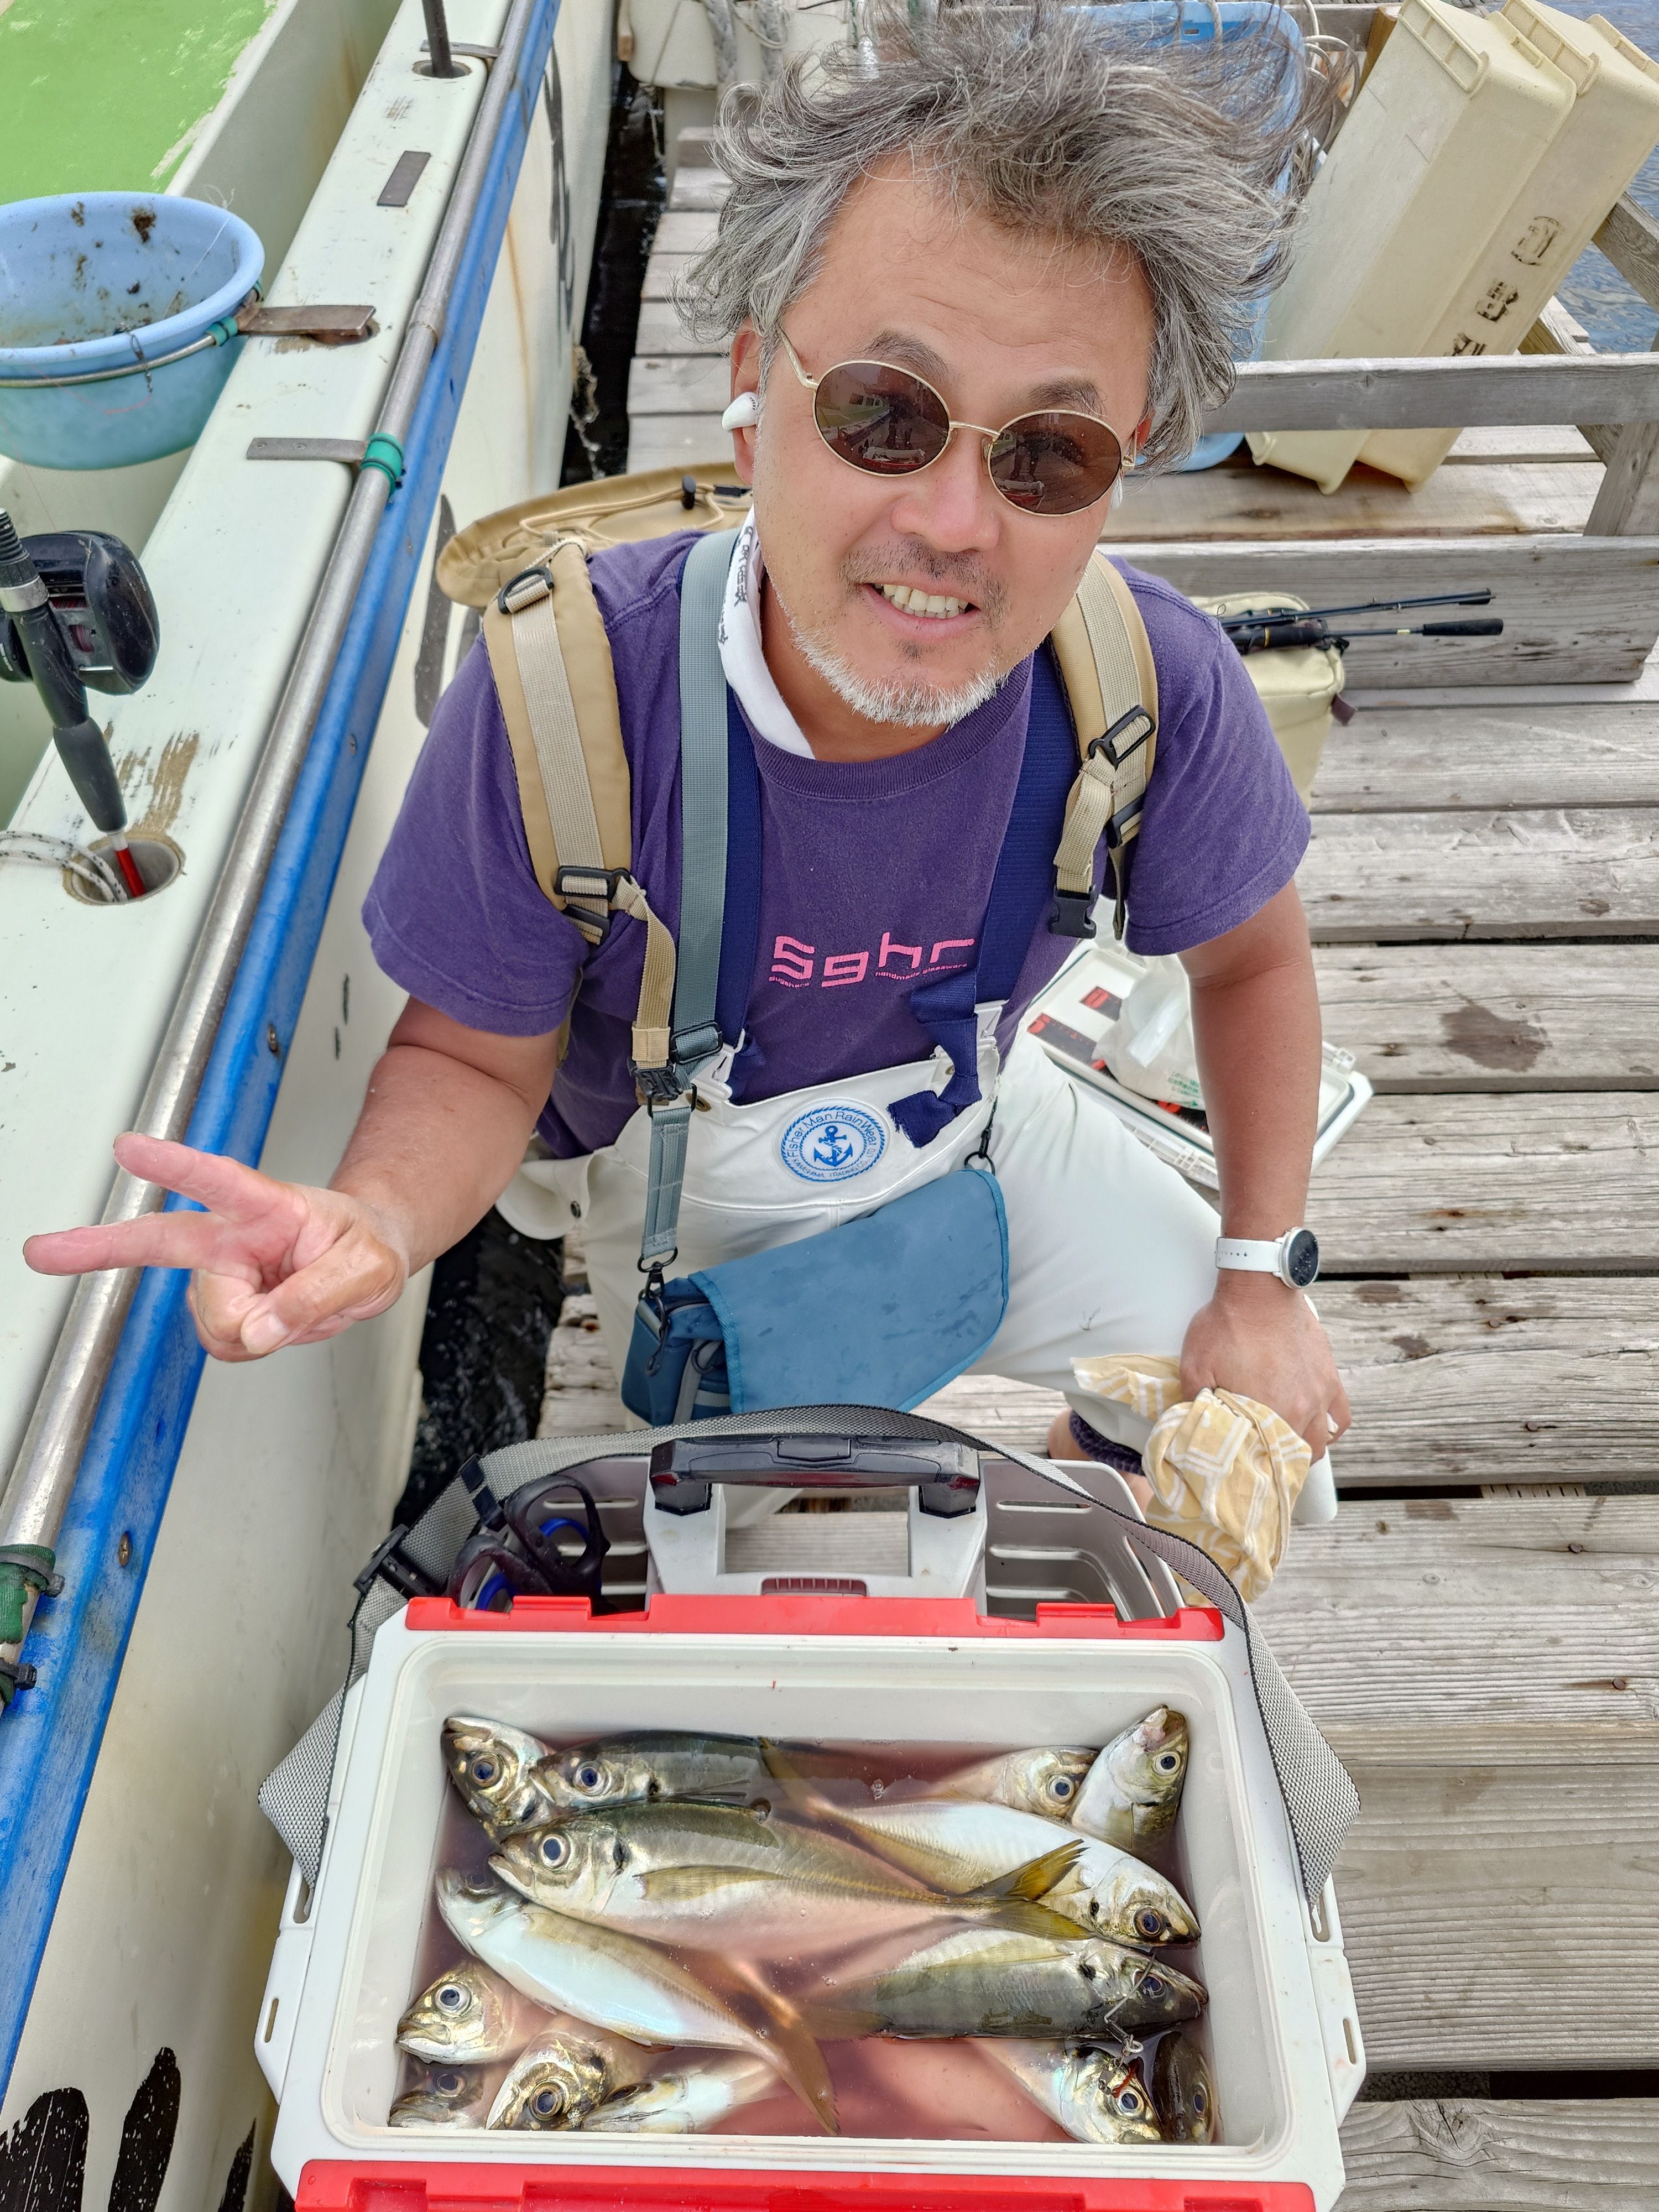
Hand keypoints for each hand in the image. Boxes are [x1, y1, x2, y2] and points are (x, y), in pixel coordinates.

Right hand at [23, 1132, 409, 1362]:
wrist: (368, 1255)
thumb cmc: (366, 1246)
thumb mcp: (370, 1270)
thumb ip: (319, 1297)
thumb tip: (259, 1330)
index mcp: (268, 1204)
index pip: (218, 1179)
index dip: (174, 1165)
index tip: (129, 1148)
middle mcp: (233, 1235)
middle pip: (160, 1240)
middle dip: (99, 1246)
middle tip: (44, 1251)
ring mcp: (222, 1271)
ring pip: (217, 1322)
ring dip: (260, 1329)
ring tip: (299, 1306)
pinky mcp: (223, 1304)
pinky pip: (229, 1341)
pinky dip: (258, 1341)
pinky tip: (280, 1319)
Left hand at [1179, 1274, 1350, 1457]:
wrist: (1260, 1288)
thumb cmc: (1227, 1323)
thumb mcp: (1195, 1365)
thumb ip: (1194, 1401)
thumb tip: (1191, 1425)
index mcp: (1267, 1412)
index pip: (1267, 1460)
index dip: (1257, 1471)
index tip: (1247, 1472)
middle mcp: (1300, 1409)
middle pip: (1297, 1457)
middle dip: (1281, 1465)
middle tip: (1264, 1462)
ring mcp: (1319, 1394)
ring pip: (1321, 1442)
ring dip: (1304, 1449)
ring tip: (1286, 1448)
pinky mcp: (1330, 1378)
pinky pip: (1341, 1417)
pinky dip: (1330, 1427)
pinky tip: (1316, 1426)